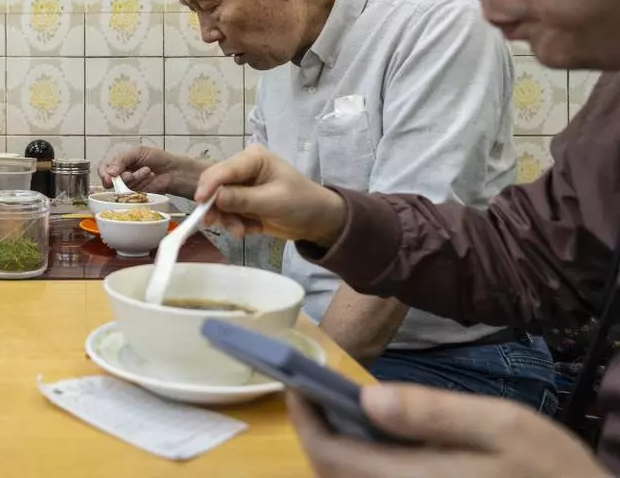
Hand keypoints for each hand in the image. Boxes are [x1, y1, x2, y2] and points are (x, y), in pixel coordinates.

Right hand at [97, 146, 201, 196]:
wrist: (174, 170)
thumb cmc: (158, 158)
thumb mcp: (138, 152)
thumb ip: (121, 160)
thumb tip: (109, 172)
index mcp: (119, 162)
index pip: (104, 169)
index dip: (104, 174)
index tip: (109, 177)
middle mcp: (122, 174)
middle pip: (110, 181)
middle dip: (121, 177)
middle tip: (131, 173)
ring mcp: (129, 186)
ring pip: (122, 187)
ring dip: (135, 178)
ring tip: (147, 170)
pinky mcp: (136, 195)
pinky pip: (131, 193)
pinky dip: (141, 184)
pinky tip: (150, 177)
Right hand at [194, 145, 347, 246]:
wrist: (317, 221)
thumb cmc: (301, 203)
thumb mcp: (273, 201)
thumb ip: (243, 199)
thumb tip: (215, 198)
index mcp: (253, 159)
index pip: (224, 169)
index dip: (209, 185)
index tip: (199, 202)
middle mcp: (242, 170)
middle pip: (215, 186)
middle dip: (216, 207)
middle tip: (212, 224)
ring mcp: (240, 187)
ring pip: (218, 203)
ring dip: (227, 220)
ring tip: (241, 233)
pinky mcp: (241, 204)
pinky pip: (227, 214)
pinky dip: (235, 225)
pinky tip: (250, 230)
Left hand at [289, 383, 606, 477]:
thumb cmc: (552, 472)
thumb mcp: (505, 427)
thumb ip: (434, 413)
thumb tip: (367, 398)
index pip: (328, 456)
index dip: (303, 418)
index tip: (296, 380)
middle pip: (333, 473)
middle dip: (316, 431)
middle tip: (315, 389)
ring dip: (336, 449)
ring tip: (341, 408)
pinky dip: (362, 464)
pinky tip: (380, 440)